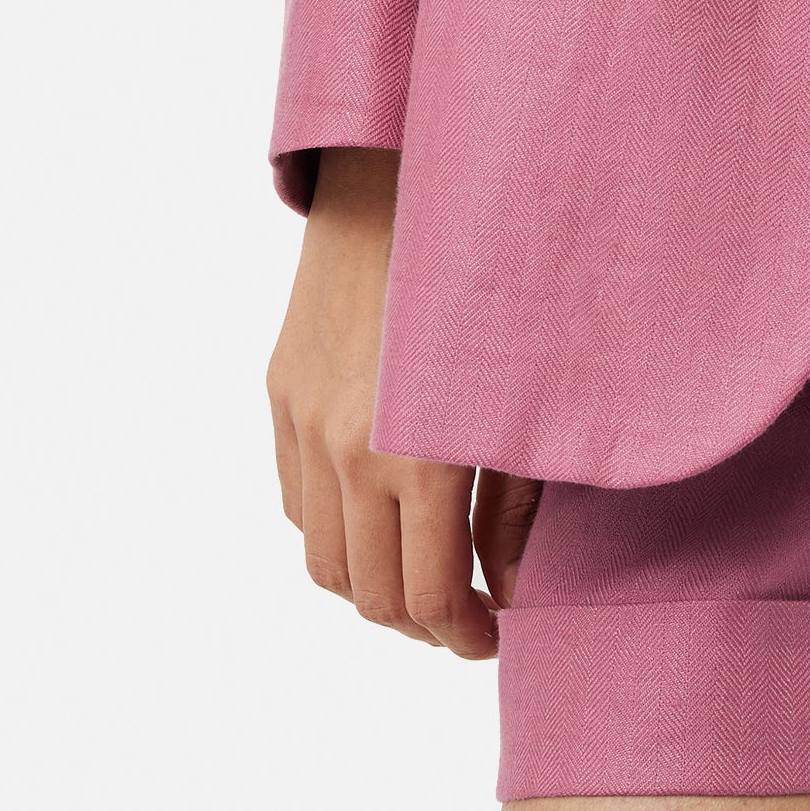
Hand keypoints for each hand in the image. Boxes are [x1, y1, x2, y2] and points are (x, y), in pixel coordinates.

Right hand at [265, 146, 543, 659]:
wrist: (410, 175)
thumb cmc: (500, 276)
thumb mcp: (528, 395)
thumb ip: (518, 506)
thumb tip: (511, 589)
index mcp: (419, 454)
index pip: (428, 597)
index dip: (464, 635)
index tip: (493, 635)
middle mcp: (348, 448)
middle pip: (370, 594)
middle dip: (422, 624)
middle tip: (466, 616)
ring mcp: (304, 419)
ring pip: (322, 559)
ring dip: (371, 585)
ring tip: (424, 574)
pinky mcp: (281, 389)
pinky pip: (296, 498)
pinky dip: (334, 528)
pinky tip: (380, 514)